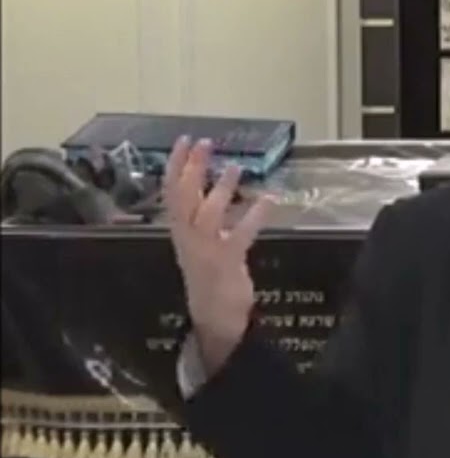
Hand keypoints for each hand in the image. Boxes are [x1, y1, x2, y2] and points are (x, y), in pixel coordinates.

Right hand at [163, 137, 272, 371]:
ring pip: (208, 214)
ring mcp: (206, 250)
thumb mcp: (198, 243)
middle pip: (184, 198)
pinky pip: (241, 234)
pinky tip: (269, 198)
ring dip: (221, 189)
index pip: (171, 193)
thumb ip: (200, 218)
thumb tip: (206, 188)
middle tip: (205, 143)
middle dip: (193, 169)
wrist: (213, 316)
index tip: (183, 141)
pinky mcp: (227, 261)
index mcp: (180, 231)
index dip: (176, 166)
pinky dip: (255, 215)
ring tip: (235, 167)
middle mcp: (188, 238)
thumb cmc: (209, 276)